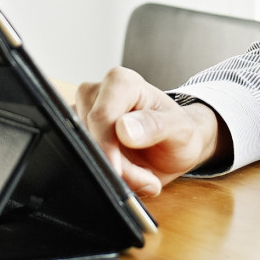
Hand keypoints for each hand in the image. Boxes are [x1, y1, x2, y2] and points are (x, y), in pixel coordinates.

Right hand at [75, 66, 229, 196]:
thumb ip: (155, 126)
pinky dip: (107, 175)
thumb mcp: (179, 129)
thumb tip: (124, 129)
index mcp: (122, 82)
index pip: (101, 116)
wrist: (174, 146)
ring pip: (86, 153)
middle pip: (91, 138)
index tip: (119, 171)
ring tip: (141, 173)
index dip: (107, 147)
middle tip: (145, 177)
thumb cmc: (177, 131)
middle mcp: (98, 93)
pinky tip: (128, 174)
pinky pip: (84, 161)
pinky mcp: (80, 135)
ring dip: (115, 173)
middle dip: (118, 166)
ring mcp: (84, 114)